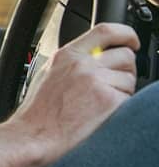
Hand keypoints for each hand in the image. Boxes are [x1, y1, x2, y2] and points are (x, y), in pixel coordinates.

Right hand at [7, 22, 139, 163]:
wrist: (33, 136)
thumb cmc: (37, 112)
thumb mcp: (48, 74)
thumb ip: (71, 62)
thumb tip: (94, 57)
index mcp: (67, 55)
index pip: (106, 31)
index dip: (126, 34)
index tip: (132, 41)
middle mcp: (82, 64)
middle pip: (126, 55)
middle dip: (126, 71)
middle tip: (113, 85)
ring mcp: (96, 81)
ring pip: (130, 79)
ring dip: (123, 92)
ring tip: (100, 105)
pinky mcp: (108, 100)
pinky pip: (130, 99)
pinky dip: (121, 108)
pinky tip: (101, 115)